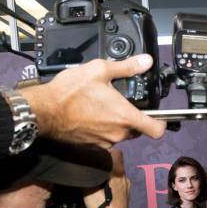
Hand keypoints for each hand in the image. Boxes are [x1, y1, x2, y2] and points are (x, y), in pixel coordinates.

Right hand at [20, 55, 165, 146]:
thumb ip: (127, 67)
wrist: (44, 111)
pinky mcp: (92, 145)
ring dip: (116, 122)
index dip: (162, 124)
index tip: (159, 117)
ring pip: (120, 133)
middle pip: (137, 129)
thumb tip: (145, 62)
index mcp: (125, 116)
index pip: (157, 130)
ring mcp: (105, 141)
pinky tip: (91, 115)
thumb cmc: (69, 92)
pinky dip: (102, 128)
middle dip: (133, 117)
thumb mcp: (99, 70)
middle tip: (122, 102)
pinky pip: (105, 137)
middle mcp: (118, 133)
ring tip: (102, 106)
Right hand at [83, 148, 128, 207]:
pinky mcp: (125, 199)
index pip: (117, 153)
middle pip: (115, 166)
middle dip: (105, 167)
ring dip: (107, 179)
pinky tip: (101, 195)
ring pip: (116, 178)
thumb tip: (81, 165)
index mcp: (119, 173)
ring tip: (95, 185)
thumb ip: (87, 174)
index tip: (97, 155)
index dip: (107, 152)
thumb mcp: (89, 187)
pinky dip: (110, 189)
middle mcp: (125, 180)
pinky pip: (117, 188)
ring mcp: (126, 190)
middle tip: (93, 171)